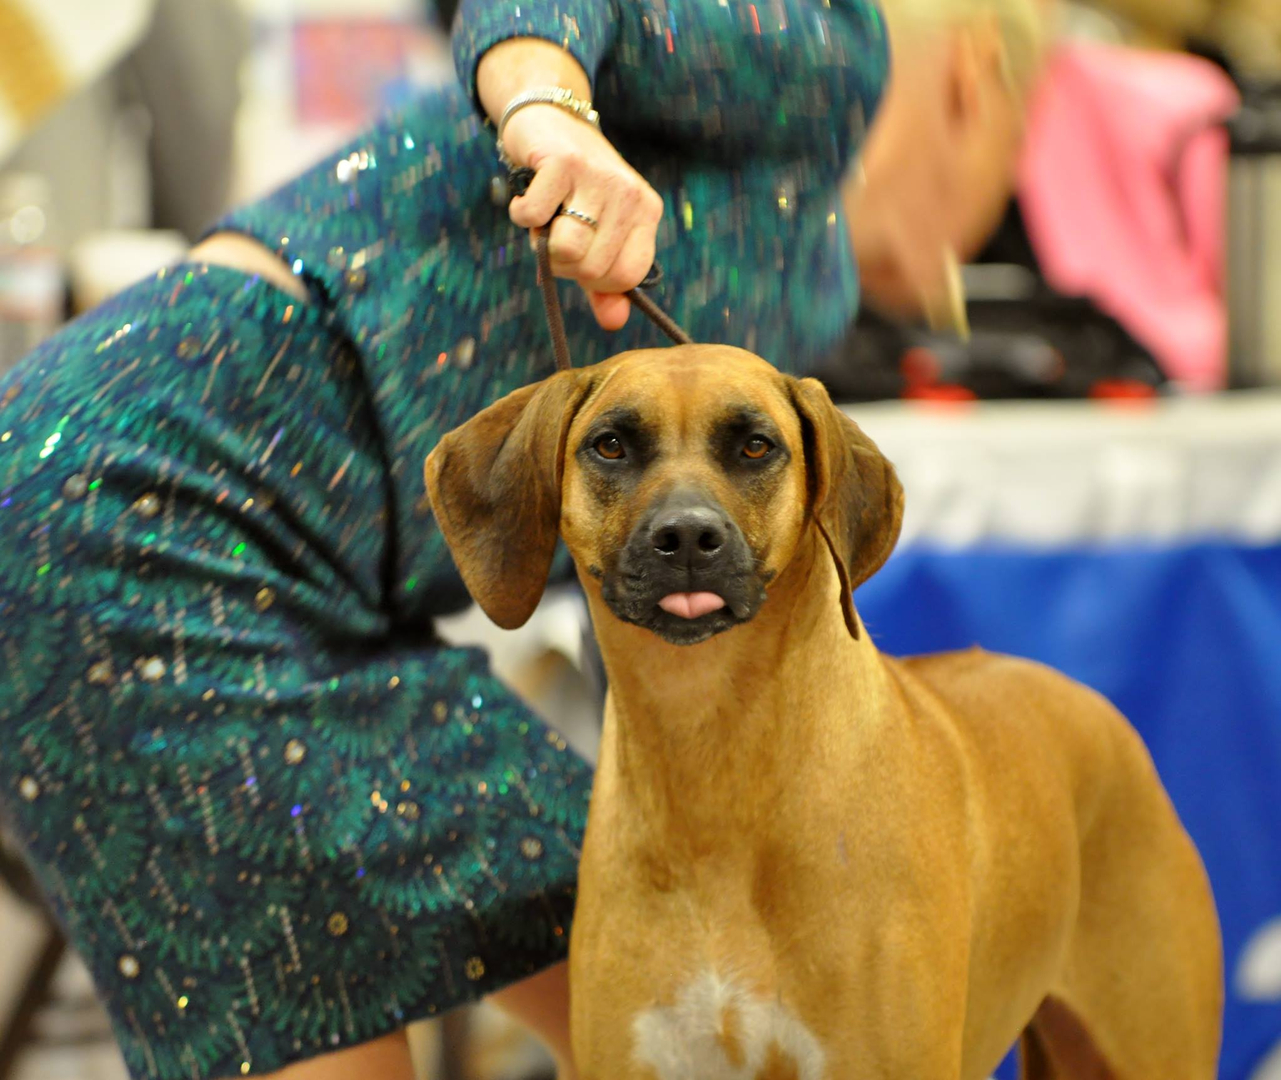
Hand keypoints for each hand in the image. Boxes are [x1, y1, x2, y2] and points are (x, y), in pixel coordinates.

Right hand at [501, 105, 663, 329]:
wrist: (551, 119)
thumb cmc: (575, 189)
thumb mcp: (599, 236)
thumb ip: (606, 284)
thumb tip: (614, 323)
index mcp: (646, 214)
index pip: (626, 277)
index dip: (595, 280)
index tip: (582, 257)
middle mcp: (629, 194)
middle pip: (592, 269)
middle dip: (563, 263)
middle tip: (558, 232)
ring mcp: (598, 177)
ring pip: (567, 248)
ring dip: (542, 243)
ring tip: (546, 218)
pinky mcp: (563, 162)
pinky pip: (533, 218)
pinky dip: (521, 215)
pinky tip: (528, 196)